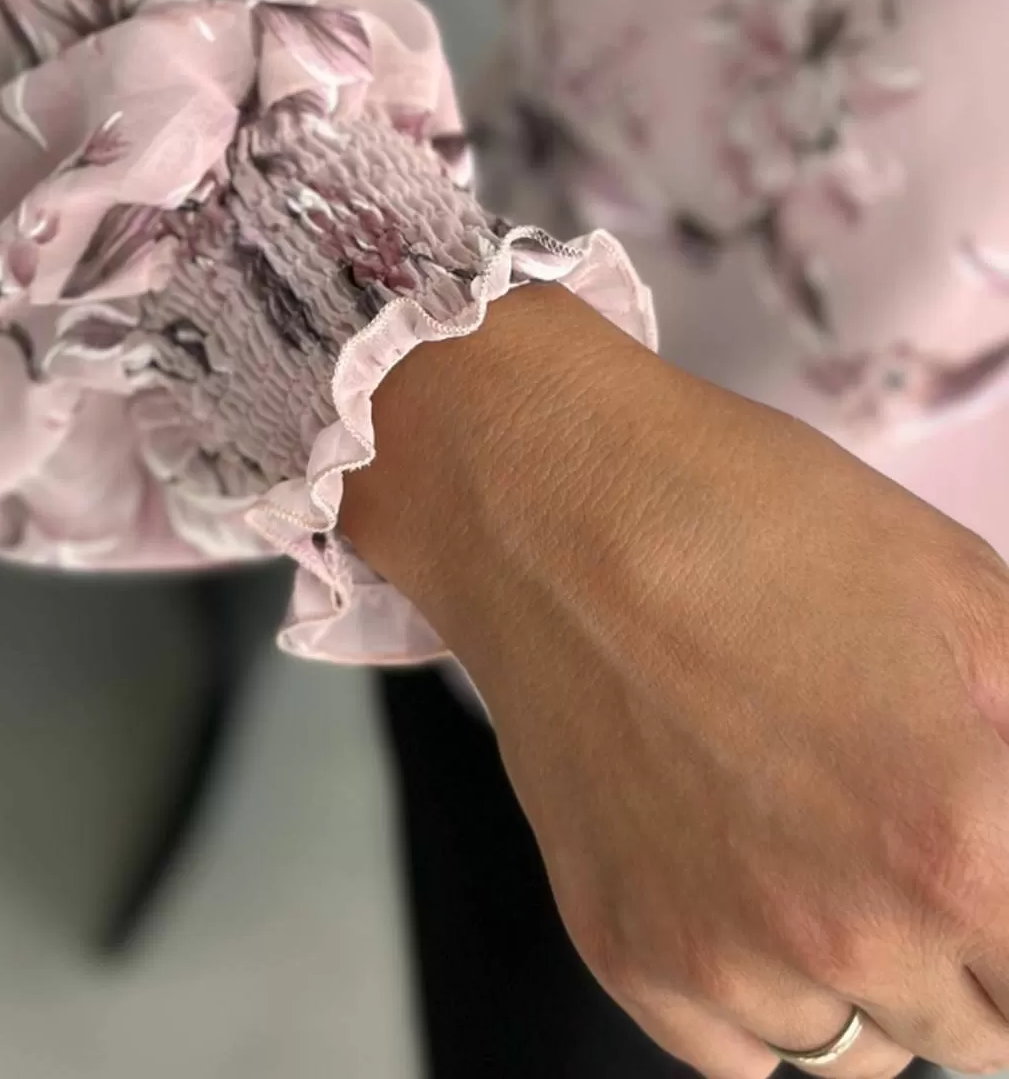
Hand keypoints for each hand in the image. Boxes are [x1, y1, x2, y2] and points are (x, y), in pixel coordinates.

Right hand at [342, 282, 1008, 1077]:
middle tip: (921, 846)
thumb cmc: (753, 518)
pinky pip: (735, 1053)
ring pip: (856, 1055)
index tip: (989, 863)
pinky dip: (757, 998)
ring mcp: (725, 955)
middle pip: (974, 1036)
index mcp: (954, 842)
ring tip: (825, 852)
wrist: (558, 500)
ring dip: (868, 982)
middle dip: (972, 953)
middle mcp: (845, 932)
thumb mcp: (967, 589)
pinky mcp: (628, 951)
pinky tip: (742, 881)